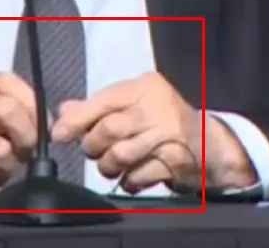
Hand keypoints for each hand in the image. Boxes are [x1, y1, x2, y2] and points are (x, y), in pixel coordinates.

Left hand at [52, 71, 256, 193]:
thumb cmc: (165, 123)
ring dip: (108, 165)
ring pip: (121, 154)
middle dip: (93, 145)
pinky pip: (137, 176)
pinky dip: (128, 180)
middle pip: (109, 129)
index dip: (77, 119)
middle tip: (93, 151)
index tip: (59, 134)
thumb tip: (64, 111)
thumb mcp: (135, 105)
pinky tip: (131, 176)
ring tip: (111, 165)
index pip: (103, 100)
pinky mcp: (176, 162)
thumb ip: (99, 106)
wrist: (210, 146)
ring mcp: (170, 135)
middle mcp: (159, 106)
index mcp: (146, 87)